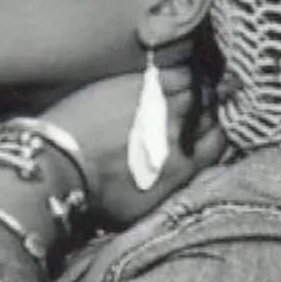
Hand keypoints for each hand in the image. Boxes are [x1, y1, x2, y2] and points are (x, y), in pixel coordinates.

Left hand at [40, 70, 227, 230]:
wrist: (60, 163)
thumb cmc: (95, 194)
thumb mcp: (142, 208)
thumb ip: (171, 188)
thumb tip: (186, 172)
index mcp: (184, 166)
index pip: (220, 141)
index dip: (218, 133)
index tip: (211, 130)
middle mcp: (182, 133)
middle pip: (211, 115)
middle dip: (210, 112)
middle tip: (201, 110)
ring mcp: (164, 105)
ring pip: (199, 91)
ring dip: (199, 91)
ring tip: (193, 90)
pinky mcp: (143, 84)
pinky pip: (178, 73)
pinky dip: (183, 74)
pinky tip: (178, 76)